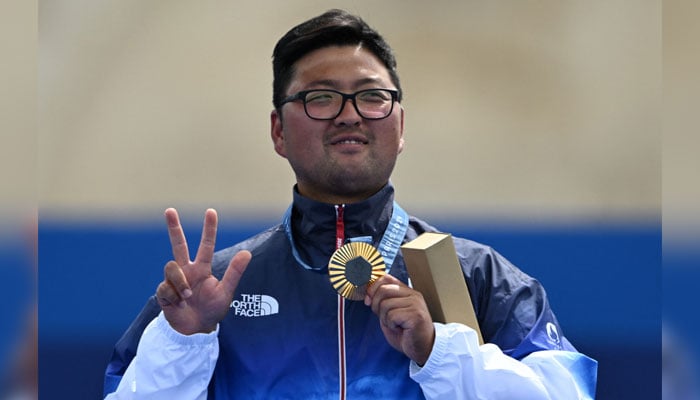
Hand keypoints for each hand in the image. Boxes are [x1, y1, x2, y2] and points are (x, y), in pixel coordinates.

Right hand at [156, 208, 250, 334]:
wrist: (196, 330)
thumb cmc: (213, 309)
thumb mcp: (226, 292)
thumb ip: (234, 272)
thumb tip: (247, 253)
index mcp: (203, 269)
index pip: (206, 245)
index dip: (209, 229)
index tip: (211, 211)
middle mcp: (187, 270)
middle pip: (178, 244)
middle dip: (174, 227)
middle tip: (170, 210)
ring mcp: (174, 280)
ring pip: (171, 267)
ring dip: (180, 283)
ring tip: (188, 297)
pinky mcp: (163, 292)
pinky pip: (165, 287)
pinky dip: (174, 297)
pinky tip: (179, 305)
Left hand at [365, 274, 434, 365]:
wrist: (423, 349)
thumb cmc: (406, 333)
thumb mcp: (390, 314)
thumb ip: (381, 302)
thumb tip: (367, 294)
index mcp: (407, 292)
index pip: (386, 278)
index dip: (372, 288)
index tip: (368, 300)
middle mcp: (413, 294)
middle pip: (383, 290)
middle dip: (376, 305)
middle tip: (384, 318)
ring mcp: (415, 304)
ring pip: (386, 304)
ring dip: (385, 319)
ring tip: (395, 325)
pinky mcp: (416, 315)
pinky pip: (392, 316)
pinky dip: (391, 325)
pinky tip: (400, 329)